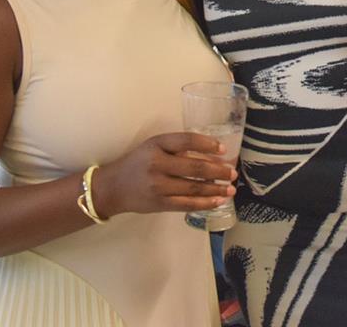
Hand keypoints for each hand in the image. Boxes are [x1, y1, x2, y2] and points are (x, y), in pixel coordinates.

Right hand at [91, 132, 237, 218]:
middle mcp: (158, 164)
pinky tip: (218, 201)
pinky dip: (205, 203)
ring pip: (194, 187)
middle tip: (233, 172)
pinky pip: (187, 204)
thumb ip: (177, 147)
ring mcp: (159, 186)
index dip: (207, 144)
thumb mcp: (154, 146)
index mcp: (157, 144)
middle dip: (218, 170)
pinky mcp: (159, 204)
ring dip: (216, 189)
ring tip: (231, 188)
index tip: (223, 149)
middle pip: (195, 167)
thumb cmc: (138, 162)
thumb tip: (211, 152)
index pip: (187, 140)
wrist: (113, 187)